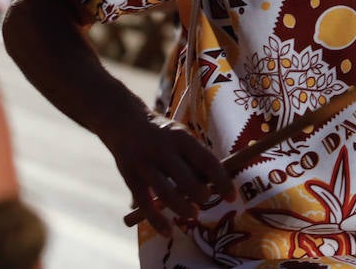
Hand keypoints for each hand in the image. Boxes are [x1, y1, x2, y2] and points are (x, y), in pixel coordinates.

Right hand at [101, 114, 235, 236]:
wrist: (124, 122)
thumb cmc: (161, 134)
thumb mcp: (180, 136)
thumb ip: (194, 157)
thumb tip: (217, 182)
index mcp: (181, 137)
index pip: (206, 160)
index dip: (221, 180)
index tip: (232, 196)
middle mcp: (163, 150)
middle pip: (186, 179)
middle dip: (200, 195)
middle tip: (207, 201)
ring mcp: (145, 164)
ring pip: (166, 194)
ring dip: (182, 209)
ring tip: (194, 215)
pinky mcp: (130, 178)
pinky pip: (145, 204)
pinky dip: (157, 221)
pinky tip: (168, 231)